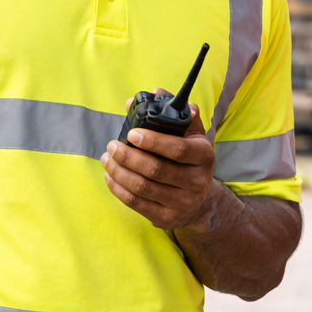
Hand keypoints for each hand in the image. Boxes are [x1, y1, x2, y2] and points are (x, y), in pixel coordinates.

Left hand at [102, 99, 218, 229]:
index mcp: (204, 156)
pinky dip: (118, 189)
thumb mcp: (190, 135)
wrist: (200, 201)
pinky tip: (110, 177)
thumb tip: (155, 93)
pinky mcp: (167, 219)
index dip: (153, 141)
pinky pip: (136, 204)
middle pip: (156, 169)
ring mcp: (182, 203)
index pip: (179, 149)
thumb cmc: (190, 159)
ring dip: (119, 171)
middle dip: (128, 156)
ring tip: (107, 158)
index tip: (131, 133)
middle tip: (112, 145)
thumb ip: (173, 113)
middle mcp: (197, 182)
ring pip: (143, 187)